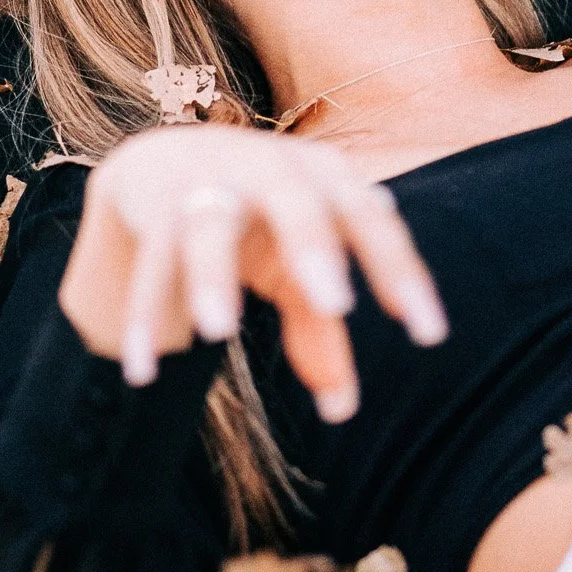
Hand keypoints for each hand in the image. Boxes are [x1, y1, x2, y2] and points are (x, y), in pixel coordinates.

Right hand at [58, 124, 447, 422]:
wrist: (159, 163)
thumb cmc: (256, 222)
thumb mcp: (292, 268)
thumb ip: (318, 325)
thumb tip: (341, 408)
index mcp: (323, 177)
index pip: (370, 220)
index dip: (400, 271)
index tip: (428, 333)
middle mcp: (268, 170)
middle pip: (294, 202)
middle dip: (312, 247)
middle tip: (335, 304)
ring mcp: (204, 183)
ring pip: (207, 230)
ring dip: (212, 277)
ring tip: (220, 332)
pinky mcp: (152, 207)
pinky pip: (150, 266)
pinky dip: (144, 315)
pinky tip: (144, 370)